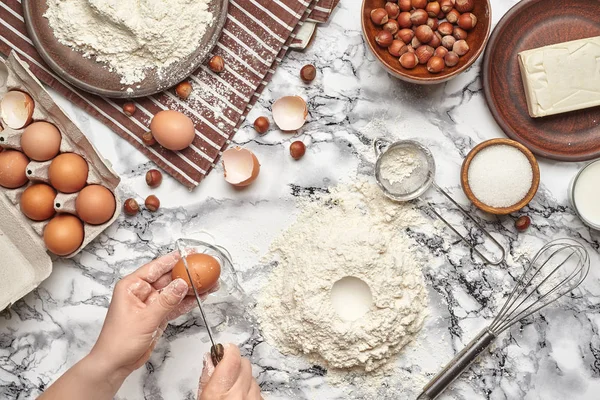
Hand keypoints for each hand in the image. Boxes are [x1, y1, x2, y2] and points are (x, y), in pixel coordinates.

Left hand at [89, 252, 196, 381]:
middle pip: (168, 279)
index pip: (156, 268)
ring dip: (191, 290)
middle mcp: (141, 293)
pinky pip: (175, 305)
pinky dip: (187, 303)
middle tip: (204, 270)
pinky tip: (200, 298)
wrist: (115, 364)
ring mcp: (150, 305)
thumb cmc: (118, 341)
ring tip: (208, 284)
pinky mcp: (157, 316)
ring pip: (174, 292)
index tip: (188, 253)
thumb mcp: (145, 319)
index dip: (173, 259)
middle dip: (186, 275)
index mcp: (131, 286)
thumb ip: (166, 301)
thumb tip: (182, 284)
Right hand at [198, 344, 262, 399]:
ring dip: (244, 379)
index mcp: (219, 392)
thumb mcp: (203, 397)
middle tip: (227, 374)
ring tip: (234, 390)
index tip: (224, 350)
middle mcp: (238, 394)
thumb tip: (210, 358)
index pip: (232, 358)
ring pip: (253, 376)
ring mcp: (253, 398)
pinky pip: (258, 389)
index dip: (229, 350)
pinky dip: (251, 390)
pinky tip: (242, 397)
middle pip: (244, 364)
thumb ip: (206, 377)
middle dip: (236, 364)